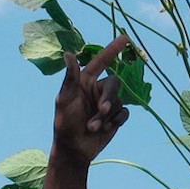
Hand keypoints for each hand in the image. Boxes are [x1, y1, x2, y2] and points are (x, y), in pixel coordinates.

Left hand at [53, 36, 130, 161]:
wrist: (74, 150)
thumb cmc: (64, 124)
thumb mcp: (65, 100)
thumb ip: (70, 78)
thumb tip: (68, 54)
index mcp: (85, 81)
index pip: (101, 62)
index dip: (112, 50)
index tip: (125, 38)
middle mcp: (97, 90)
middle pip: (114, 84)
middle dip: (109, 98)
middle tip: (102, 111)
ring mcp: (108, 104)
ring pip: (119, 102)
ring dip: (107, 116)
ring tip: (93, 127)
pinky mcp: (116, 117)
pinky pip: (125, 113)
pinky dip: (116, 121)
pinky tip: (106, 129)